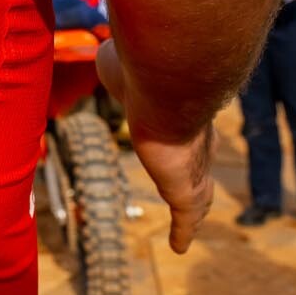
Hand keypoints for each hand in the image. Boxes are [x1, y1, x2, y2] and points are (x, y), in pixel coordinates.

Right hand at [97, 41, 215, 253]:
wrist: (167, 80)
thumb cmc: (142, 65)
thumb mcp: (119, 61)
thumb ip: (113, 60)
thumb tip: (97, 49)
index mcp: (179, 108)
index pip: (186, 124)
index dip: (185, 134)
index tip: (180, 140)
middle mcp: (193, 137)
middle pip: (198, 159)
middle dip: (198, 173)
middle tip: (196, 187)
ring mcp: (192, 165)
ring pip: (197, 193)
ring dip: (193, 209)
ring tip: (189, 226)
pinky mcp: (185, 189)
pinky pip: (186, 217)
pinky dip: (183, 231)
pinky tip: (179, 245)